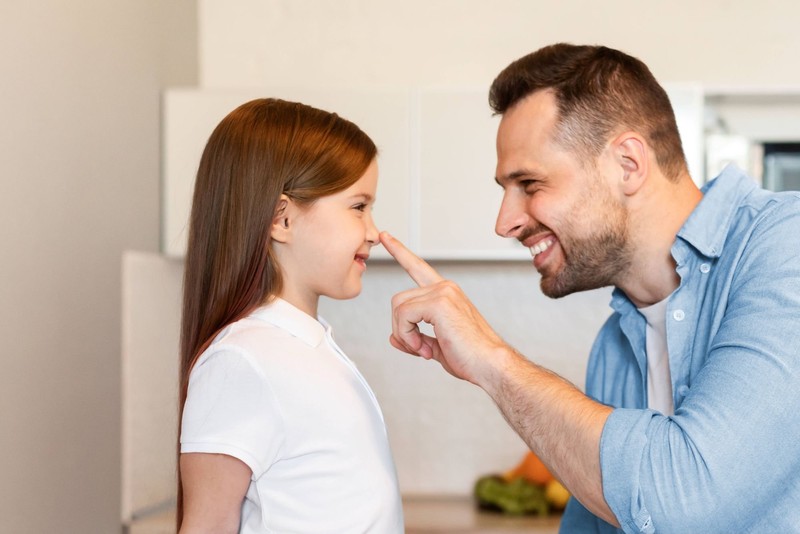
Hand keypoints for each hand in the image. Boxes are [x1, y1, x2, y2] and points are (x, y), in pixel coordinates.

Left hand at [380, 231, 507, 384]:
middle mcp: (445, 288)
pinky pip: (404, 315)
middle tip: (419, 348)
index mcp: (446, 294)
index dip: (400, 252)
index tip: (386, 237)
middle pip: (398, 300)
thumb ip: (415, 337)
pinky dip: (407, 335)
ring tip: (423, 349)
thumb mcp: (436, 346)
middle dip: (400, 328)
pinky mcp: (439, 302)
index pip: (418, 267)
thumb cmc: (471, 357)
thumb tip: (393, 337)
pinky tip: (424, 348)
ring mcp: (443, 292)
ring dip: (404, 333)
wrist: (490, 365)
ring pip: (399, 308)